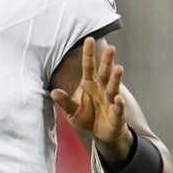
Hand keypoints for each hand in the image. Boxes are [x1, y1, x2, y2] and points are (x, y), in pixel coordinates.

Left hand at [53, 37, 128, 155]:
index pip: (89, 66)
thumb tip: (53, 92)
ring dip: (116, 79)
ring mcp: (111, 100)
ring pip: (113, 87)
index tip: (89, 39)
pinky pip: (118, 108)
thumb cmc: (87, 117)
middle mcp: (102, 88)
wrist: (101, 133)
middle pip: (104, 72)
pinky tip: (118, 99)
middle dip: (107, 61)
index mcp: (90, 83)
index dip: (89, 54)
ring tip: (118, 68)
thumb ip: (64, 101)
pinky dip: (119, 104)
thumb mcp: (72, 110)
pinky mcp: (117, 114)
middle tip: (111, 48)